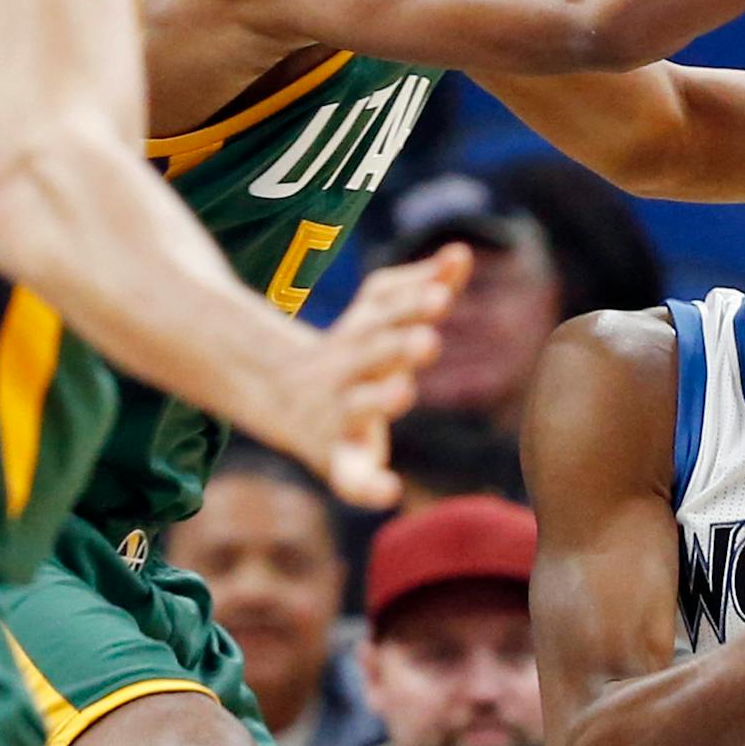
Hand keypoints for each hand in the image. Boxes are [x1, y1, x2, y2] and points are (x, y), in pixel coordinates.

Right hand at [282, 243, 472, 507]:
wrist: (283, 397)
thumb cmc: (353, 350)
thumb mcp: (380, 313)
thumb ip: (423, 285)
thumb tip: (461, 251)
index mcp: (365, 335)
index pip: (388, 314)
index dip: (413, 305)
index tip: (441, 295)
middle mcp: (348, 371)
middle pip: (371, 355)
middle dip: (397, 347)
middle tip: (427, 339)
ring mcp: (338, 414)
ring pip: (356, 407)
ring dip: (379, 400)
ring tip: (404, 391)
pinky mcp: (335, 459)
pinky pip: (347, 476)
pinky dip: (365, 487)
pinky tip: (390, 494)